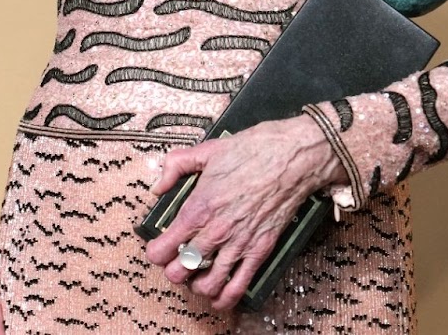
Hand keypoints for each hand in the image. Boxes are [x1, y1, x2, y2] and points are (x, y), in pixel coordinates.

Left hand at [142, 116, 345, 310]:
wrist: (292, 158)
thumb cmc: (254, 151)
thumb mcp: (206, 150)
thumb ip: (176, 166)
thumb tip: (159, 185)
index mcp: (198, 207)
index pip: (163, 248)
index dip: (156, 252)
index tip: (158, 248)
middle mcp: (216, 231)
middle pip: (181, 271)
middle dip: (174, 270)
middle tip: (176, 263)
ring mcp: (238, 244)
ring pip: (207, 284)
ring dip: (196, 285)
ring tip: (195, 278)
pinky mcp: (260, 250)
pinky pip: (239, 286)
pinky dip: (225, 297)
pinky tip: (218, 296)